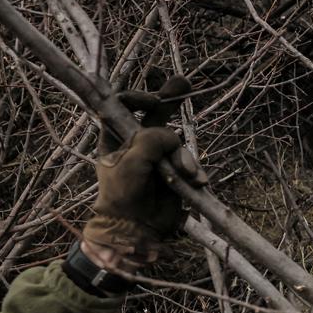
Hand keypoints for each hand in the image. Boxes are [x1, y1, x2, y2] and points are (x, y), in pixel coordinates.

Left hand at [83, 75, 206, 269]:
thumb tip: (172, 135)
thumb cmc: (123, 196)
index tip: (152, 102)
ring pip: (176, 142)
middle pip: (155, 113)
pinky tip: (197, 182)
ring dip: (185, 158)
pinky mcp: (174, 171)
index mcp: (115, 136)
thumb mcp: (132, 163)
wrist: (137, 229)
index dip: (138, 99)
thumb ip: (151, 141)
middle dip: (170, 99)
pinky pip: (189, 161)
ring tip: (188, 177)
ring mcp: (157, 156)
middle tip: (184, 83)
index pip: (124, 106)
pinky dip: (194, 170)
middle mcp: (136, 142)